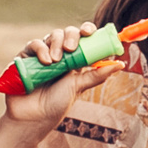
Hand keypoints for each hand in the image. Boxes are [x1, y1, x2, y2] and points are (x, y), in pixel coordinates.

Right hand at [2, 24, 122, 126]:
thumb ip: (97, 74)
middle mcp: (59, 54)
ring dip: (56, 44)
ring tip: (55, 61)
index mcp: (75, 59)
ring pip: (53, 36)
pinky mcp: (26, 57)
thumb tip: (121, 64)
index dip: (87, 30)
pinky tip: (45, 61)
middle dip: (71, 37)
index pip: (83, 38)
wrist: (33, 116)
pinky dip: (41, 49)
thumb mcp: (79, 87)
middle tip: (71, 48)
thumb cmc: (57, 104)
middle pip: (68, 32)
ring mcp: (43, 54)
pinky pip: (34, 44)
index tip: (89, 32)